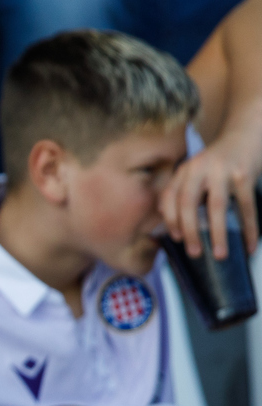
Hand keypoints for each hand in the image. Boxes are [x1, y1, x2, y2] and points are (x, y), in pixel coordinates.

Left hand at [162, 132, 261, 260]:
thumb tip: (170, 225)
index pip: (169, 198)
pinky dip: (249, 228)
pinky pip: (246, 206)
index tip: (175, 238)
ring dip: (218, 233)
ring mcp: (223, 170)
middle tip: (194, 253)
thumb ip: (181, 192)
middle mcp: (200, 168)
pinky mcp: (245, 174)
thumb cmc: (217, 161)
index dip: (169, 219)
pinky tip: (250, 245)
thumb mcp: (194, 171)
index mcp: (184, 170)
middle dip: (190, 231)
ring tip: (220, 255)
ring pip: (217, 207)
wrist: (245, 134)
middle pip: (188, 204)